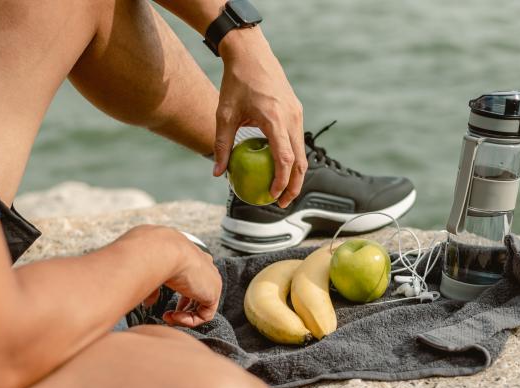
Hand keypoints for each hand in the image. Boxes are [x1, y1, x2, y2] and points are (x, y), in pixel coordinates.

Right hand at [120, 225, 220, 326]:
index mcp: (195, 258)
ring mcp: (212, 280)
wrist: (162, 251)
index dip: (183, 296)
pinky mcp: (213, 293)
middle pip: (201, 293)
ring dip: (184, 316)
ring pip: (203, 306)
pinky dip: (189, 320)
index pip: (195, 278)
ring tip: (169, 317)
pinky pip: (205, 315)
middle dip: (185, 307)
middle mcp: (206, 268)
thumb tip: (148, 303)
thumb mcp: (153, 271)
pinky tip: (174, 316)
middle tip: (170, 313)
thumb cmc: (154, 256)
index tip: (170, 304)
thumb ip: (154, 288)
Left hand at [212, 28, 306, 208]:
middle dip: (294, 185)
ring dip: (294, 173)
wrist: (251, 52)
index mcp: (275, 119)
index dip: (281, 181)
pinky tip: (277, 166)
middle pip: (301, 160)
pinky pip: (297, 139)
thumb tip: (217, 174)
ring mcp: (297, 113)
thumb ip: (222, 145)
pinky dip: (292, 157)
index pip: (285, 158)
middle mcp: (292, 117)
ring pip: (302, 151)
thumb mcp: (224, 114)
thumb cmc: (235, 82)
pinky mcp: (296, 110)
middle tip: (281, 204)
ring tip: (281, 190)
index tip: (272, 197)